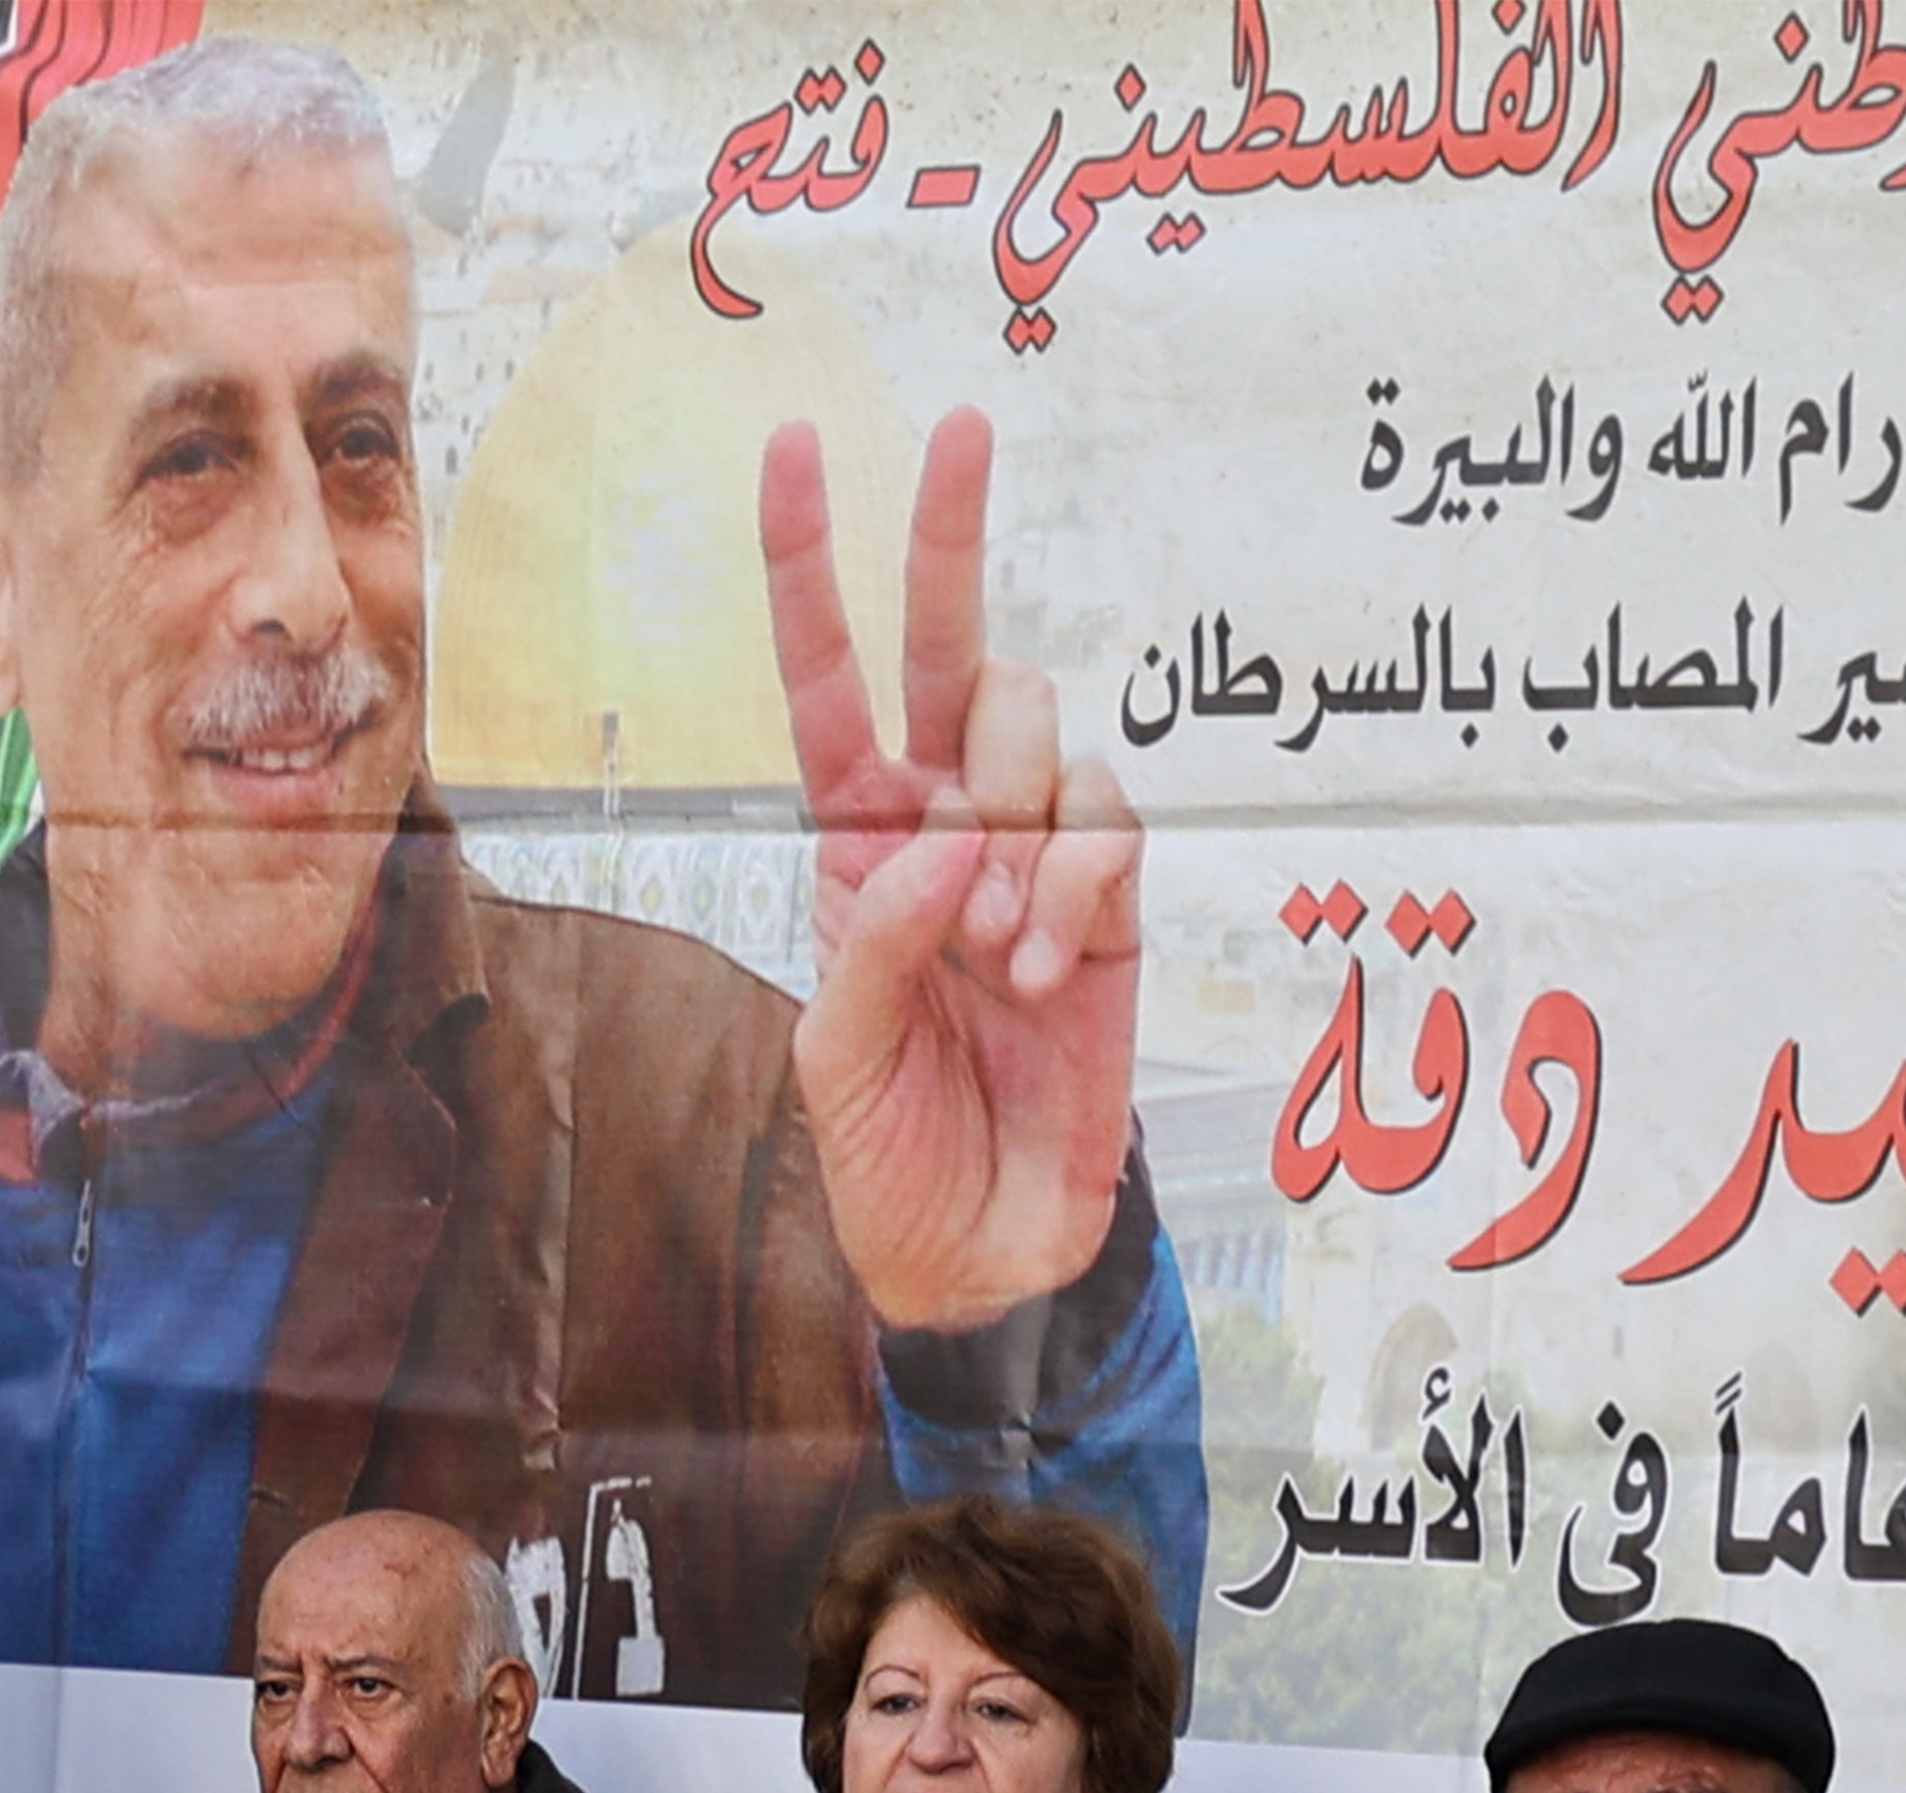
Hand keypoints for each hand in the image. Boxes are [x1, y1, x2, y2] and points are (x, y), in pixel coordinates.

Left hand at [767, 415, 1144, 1338]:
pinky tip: (1047, 965)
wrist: (985, 1250)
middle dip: (947, 530)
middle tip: (965, 429)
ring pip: (1037, 732)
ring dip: (1014, 823)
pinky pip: (1102, 825)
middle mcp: (942, 824)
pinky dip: (1072, 885)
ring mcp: (1031, 855)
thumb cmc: (887, 1155)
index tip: (793, 446)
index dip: (807, 567)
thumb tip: (952, 842)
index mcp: (853, 843)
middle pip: (952, 648)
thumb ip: (880, 941)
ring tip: (1000, 948)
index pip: (826, 683)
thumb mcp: (835, 1056)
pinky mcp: (1112, 900)